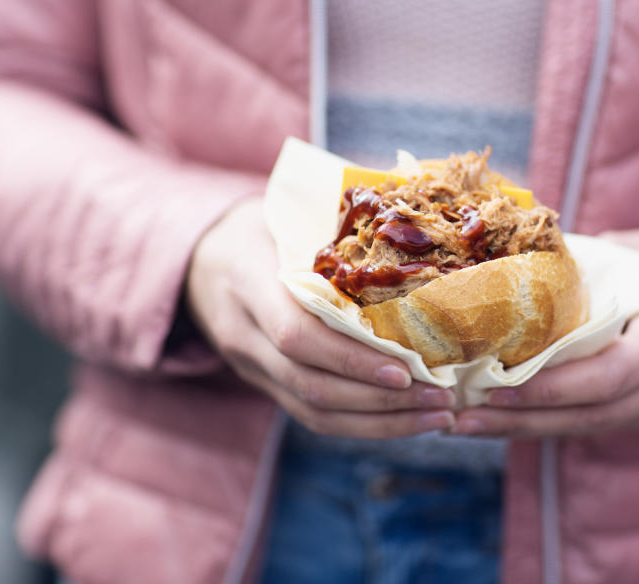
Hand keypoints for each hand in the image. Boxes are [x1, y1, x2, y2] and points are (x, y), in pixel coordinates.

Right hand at [186, 198, 455, 437]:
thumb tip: (410, 220)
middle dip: (380, 400)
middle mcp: (243, 333)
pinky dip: (363, 424)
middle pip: (310, 383)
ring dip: (380, 422)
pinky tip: (407, 418)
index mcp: (247, 281)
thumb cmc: (258, 227)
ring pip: (313, 411)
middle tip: (441, 400)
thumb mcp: (284, 214)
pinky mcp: (264, 384)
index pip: (295, 334)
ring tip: (436, 416)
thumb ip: (332, 225)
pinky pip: (312, 416)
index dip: (351, 358)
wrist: (197, 260)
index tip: (406, 369)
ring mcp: (250, 366)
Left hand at [452, 226, 638, 436]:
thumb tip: (495, 273)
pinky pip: (592, 424)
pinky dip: (544, 421)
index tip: (495, 387)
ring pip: (587, 427)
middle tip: (462, 415)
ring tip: (466, 423)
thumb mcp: (629, 255)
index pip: (611, 374)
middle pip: (592, 413)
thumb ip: (574, 272)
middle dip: (522, 419)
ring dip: (524, 428)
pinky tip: (500, 418)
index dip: (552, 387)